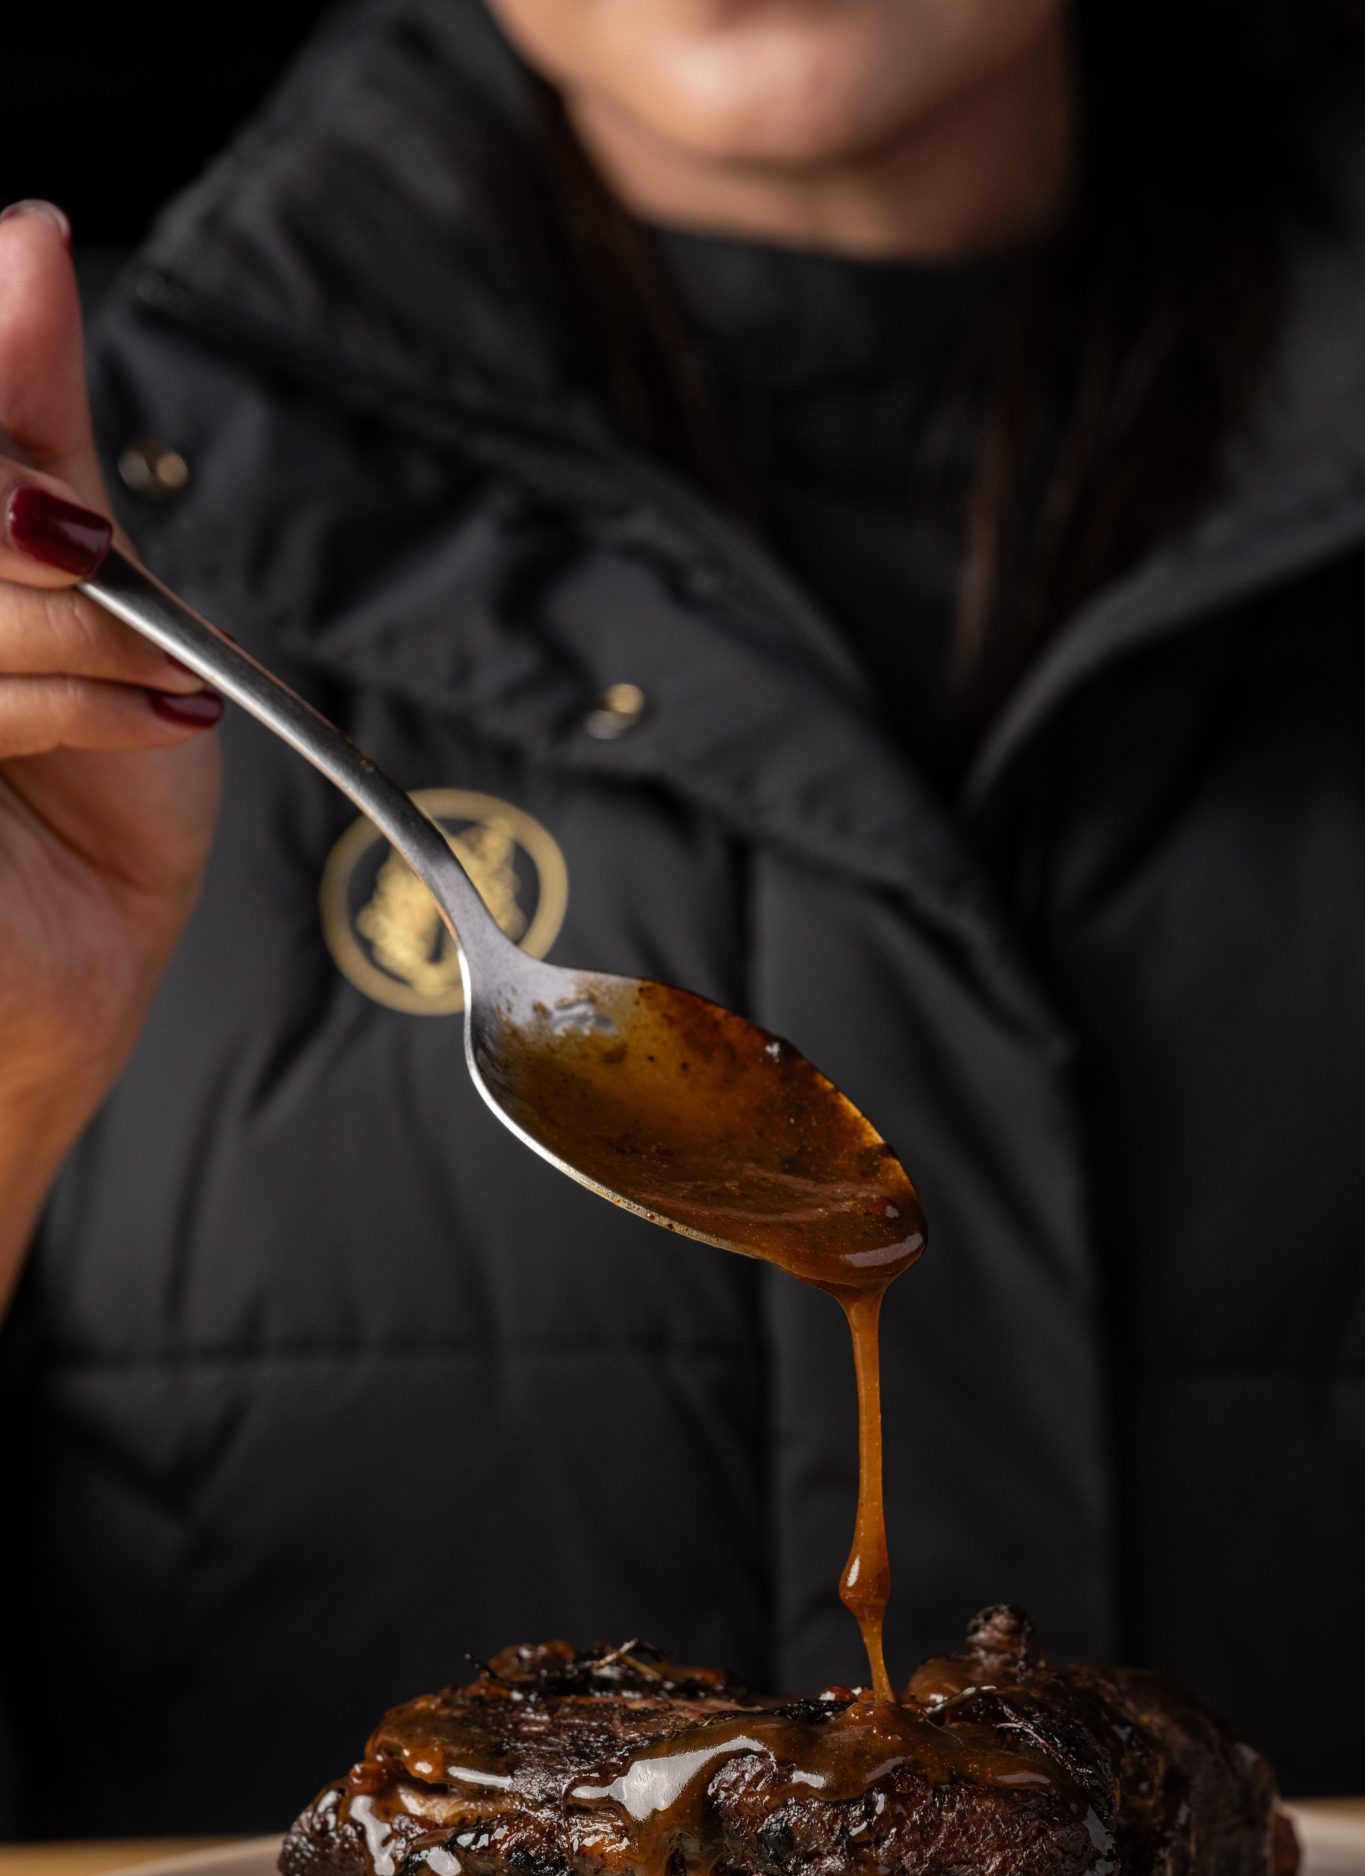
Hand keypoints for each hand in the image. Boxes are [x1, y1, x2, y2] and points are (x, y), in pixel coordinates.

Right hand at [0, 199, 222, 1145]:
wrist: (84, 965)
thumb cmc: (84, 790)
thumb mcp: (91, 582)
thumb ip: (34, 421)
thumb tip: (23, 236)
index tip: (58, 371)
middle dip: (34, 526)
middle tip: (109, 574)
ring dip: (76, 626)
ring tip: (154, 680)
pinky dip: (77, 698)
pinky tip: (156, 717)